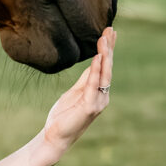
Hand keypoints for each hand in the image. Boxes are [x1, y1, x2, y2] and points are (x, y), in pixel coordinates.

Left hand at [41, 27, 115, 152]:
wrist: (55, 136)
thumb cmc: (64, 115)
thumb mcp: (75, 92)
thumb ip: (85, 79)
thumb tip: (94, 62)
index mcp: (98, 92)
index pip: (104, 67)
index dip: (107, 49)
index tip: (110, 32)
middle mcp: (102, 96)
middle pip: (107, 68)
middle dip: (109, 48)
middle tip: (110, 29)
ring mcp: (98, 102)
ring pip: (104, 74)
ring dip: (104, 55)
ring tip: (105, 38)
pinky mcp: (90, 107)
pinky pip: (93, 85)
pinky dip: (95, 71)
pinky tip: (97, 57)